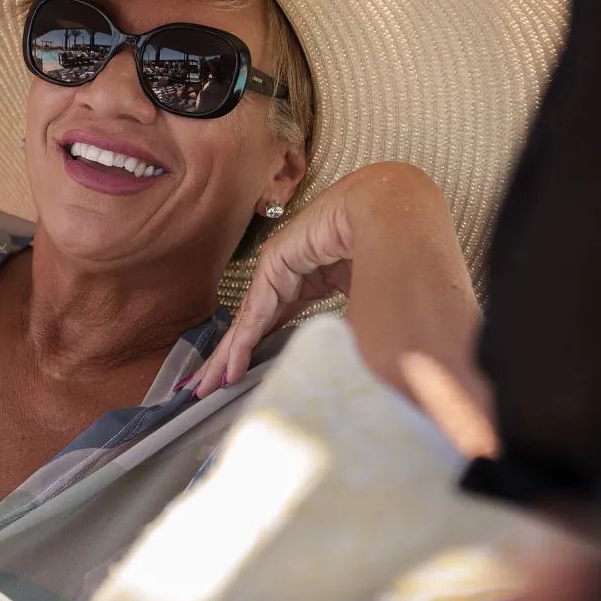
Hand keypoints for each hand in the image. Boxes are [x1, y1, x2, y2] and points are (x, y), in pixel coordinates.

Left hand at [193, 163, 487, 440]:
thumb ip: (344, 329)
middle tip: (207, 387)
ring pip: (248, 319)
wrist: (393, 213)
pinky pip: (256, 312)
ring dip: (228, 355)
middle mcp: (290, 272)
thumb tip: (345, 368)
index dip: (258, 348)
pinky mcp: (275, 263)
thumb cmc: (392, 252)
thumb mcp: (361, 301)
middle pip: (255, 321)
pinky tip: (228, 366)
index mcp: (311, 278)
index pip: (277, 319)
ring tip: (206, 386)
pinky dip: (242, 342)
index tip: (239, 376)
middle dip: (231, 356)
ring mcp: (279, 266)